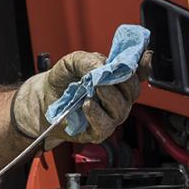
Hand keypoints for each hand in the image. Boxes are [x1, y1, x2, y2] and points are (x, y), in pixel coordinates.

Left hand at [11, 50, 151, 145]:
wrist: (43, 101)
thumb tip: (102, 66)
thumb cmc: (62, 82)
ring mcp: (110, 115)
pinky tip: (88, 105)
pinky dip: (98, 114)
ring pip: (121, 108)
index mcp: (115, 79)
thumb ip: (88, 60)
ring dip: (110, 96)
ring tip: (95, 89)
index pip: (138, 73)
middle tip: (106, 75)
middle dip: (122, 81)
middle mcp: (118, 97)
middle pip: (133, 90)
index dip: (145, 65)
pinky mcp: (99, 131)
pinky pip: (105, 125)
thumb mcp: (71, 62)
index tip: (145, 57)